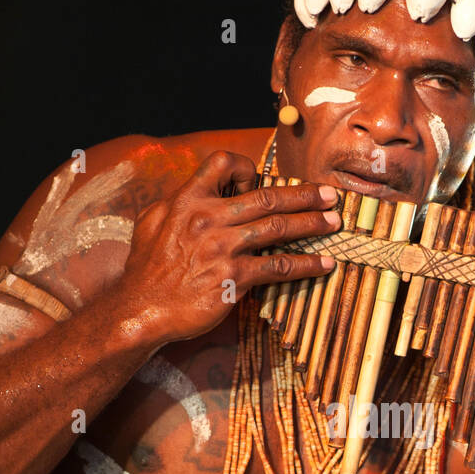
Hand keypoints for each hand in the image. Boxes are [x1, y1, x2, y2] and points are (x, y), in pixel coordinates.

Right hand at [118, 151, 338, 341]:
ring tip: (334, 222)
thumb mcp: (152, 224)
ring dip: (312, 223)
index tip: (260, 181)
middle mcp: (207, 219)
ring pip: (278, 227)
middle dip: (303, 194)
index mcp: (187, 200)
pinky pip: (278, 267)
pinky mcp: (234, 277)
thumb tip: (202, 195)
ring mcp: (222, 248)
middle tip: (329, 194)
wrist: (140, 310)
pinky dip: (306, 265)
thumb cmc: (146, 270)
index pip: (222, 163)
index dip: (246, 167)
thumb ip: (179, 205)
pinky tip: (324, 264)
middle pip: (266, 197)